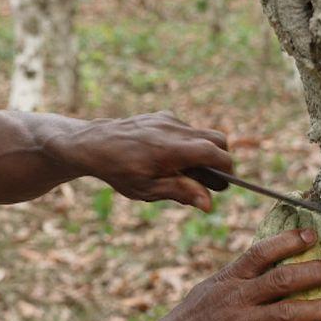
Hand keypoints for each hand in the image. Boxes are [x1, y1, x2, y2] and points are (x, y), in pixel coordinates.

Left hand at [47, 113, 231, 211]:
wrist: (93, 143)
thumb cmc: (118, 170)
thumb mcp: (148, 189)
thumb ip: (181, 192)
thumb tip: (209, 204)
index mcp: (174, 149)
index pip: (216, 153)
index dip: (227, 170)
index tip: (225, 185)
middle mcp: (175, 130)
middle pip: (218, 139)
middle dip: (221, 159)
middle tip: (211, 181)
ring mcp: (169, 120)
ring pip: (202, 134)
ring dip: (203, 152)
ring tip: (185, 173)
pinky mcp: (162, 116)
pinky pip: (186, 129)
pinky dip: (187, 144)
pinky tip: (169, 159)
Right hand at [145, 228, 320, 320]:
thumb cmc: (192, 319)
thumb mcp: (210, 289)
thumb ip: (238, 278)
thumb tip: (267, 263)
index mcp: (229, 279)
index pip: (261, 252)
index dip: (288, 241)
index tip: (312, 234)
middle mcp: (237, 298)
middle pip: (281, 279)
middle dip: (314, 273)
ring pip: (287, 313)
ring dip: (319, 310)